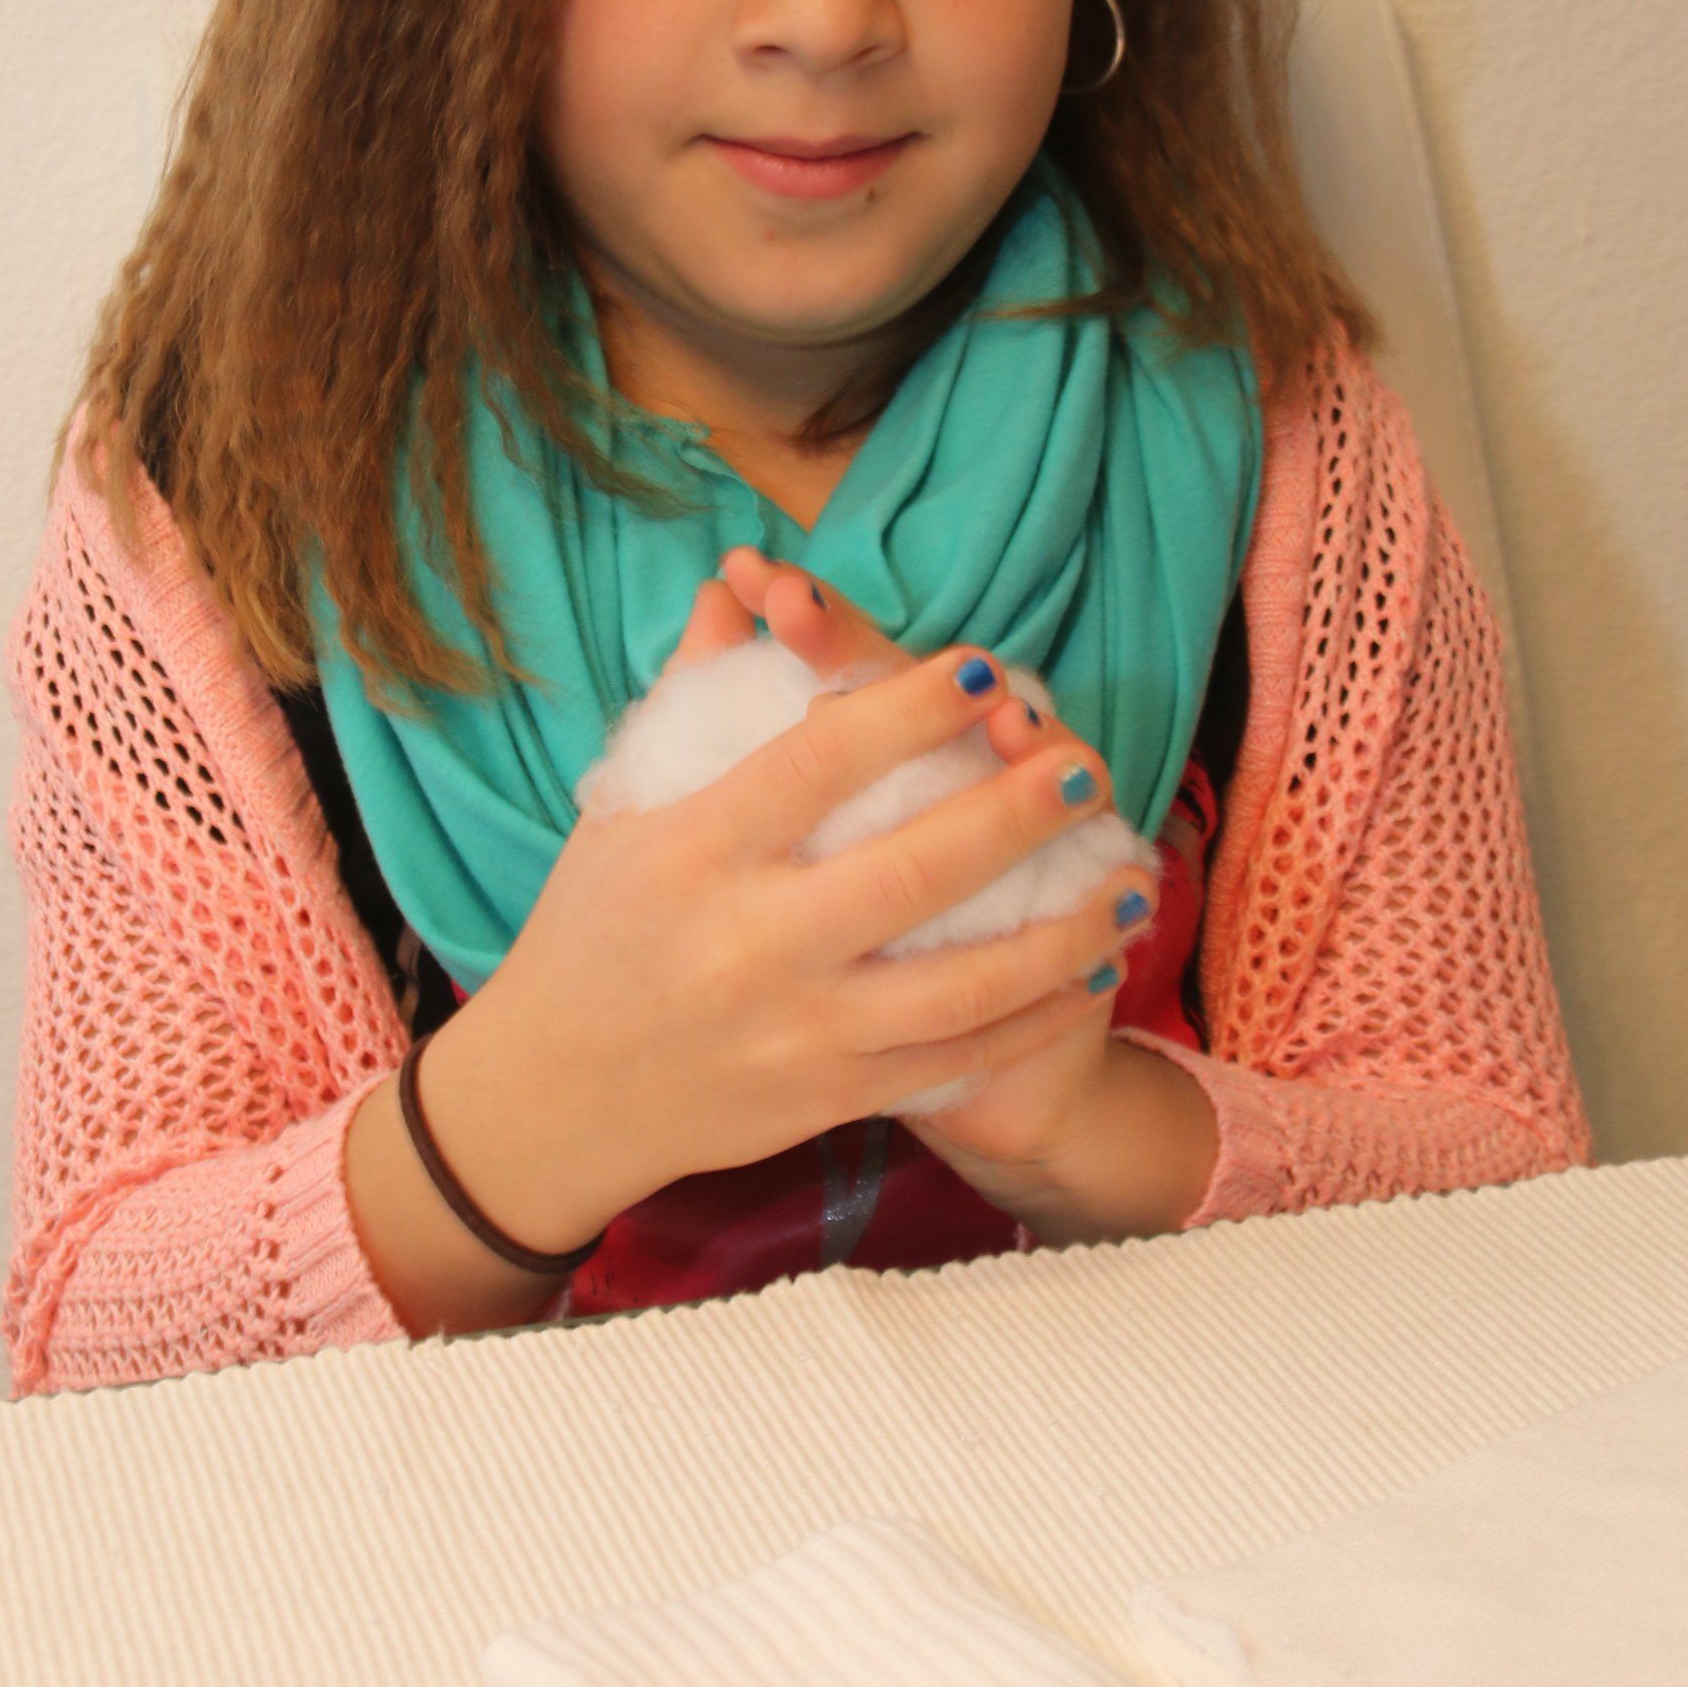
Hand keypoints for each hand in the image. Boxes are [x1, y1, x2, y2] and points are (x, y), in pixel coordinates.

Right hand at [411, 560, 1151, 1266]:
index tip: (979, 670)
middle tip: (1086, 767)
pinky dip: (1035, 1015)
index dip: (905, 710)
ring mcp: (797, 1029)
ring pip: (961, 981)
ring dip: (1061, 928)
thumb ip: (690, 698)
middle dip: (1017, 813)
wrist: (556, 1099)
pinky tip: (1092, 971)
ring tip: (1132, 879)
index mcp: (693, 852)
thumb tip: (737, 587)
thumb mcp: (621, 811)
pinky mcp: (828, 1098)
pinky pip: (955, 1056)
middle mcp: (749, 942)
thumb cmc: (591, 933)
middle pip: (913, 869)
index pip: (817, 763)